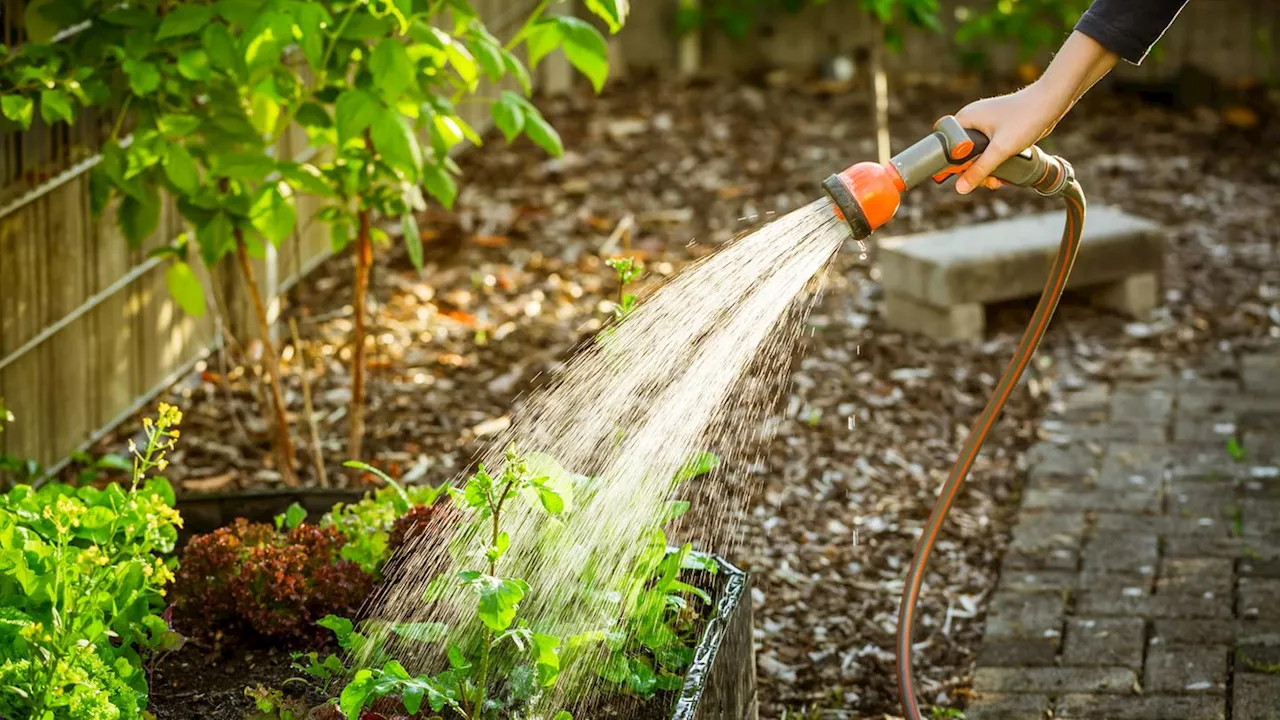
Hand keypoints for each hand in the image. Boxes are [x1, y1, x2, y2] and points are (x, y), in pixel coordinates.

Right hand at [952, 81, 1067, 193]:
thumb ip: (979, 170)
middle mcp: (972, 119)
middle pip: (961, 153)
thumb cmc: (1025, 118)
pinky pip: (988, 149)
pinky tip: (1004, 171)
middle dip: (973, 171)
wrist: (1051, 102)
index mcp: (965, 118)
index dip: (952, 165)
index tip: (965, 177)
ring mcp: (985, 124)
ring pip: (976, 154)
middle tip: (988, 182)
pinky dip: (994, 161)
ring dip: (986, 169)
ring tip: (998, 179)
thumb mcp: (1000, 149)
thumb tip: (960, 188)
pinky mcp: (997, 128)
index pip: (946, 146)